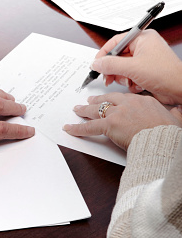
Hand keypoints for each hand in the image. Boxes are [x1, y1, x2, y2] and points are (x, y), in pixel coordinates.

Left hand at [63, 93, 181, 149]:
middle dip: (98, 100)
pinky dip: (77, 127)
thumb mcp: (174, 118)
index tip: (111, 100)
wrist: (161, 139)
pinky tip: (68, 128)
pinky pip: (88, 126)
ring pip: (96, 110)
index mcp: (143, 100)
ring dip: (84, 110)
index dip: (116, 100)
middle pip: (108, 99)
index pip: (125, 98)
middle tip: (90, 101)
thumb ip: (173, 113)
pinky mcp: (109, 124)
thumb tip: (178, 112)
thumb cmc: (167, 132)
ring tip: (77, 109)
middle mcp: (128, 103)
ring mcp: (117, 113)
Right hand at [91, 30, 181, 104]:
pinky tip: (136, 85)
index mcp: (142, 38)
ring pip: (121, 68)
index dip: (104, 54)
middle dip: (113, 69)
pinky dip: (129, 82)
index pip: (116, 42)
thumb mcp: (132, 68)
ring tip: (128, 82)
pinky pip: (128, 75)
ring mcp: (144, 59)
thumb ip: (111, 65)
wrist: (180, 89)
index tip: (96, 64)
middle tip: (108, 78)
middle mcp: (143, 47)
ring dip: (122, 77)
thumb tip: (96, 63)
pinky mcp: (144, 71)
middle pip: (117, 56)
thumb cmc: (165, 74)